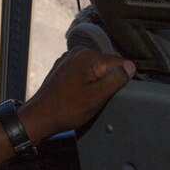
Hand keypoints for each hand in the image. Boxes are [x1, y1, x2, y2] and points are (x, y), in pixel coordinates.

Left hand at [19, 47, 135, 142]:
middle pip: (106, 65)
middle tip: (99, 99)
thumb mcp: (96, 97)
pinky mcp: (63, 68)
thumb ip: (115, 80)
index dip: (121, 80)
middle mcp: (77, 52)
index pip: (118, 63)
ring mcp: (68, 59)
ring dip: (97, 84)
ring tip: (88, 99)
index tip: (114, 95)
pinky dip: (86, 83)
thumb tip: (131, 66)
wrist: (39, 117)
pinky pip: (83, 73)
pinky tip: (80, 95)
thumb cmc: (66, 109)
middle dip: (108, 81)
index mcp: (87, 56)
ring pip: (95, 70)